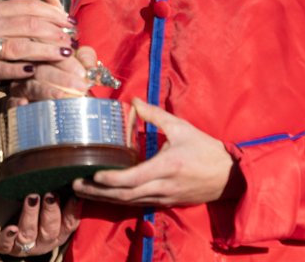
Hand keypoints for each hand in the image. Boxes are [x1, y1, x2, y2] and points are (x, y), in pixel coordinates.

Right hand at [0, 0, 74, 88]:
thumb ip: (6, 16)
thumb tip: (36, 16)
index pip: (27, 6)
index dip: (52, 12)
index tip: (69, 20)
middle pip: (29, 24)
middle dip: (55, 32)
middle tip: (71, 40)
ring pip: (20, 45)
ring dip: (45, 50)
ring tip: (62, 55)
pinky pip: (1, 68)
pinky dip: (19, 70)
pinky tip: (34, 72)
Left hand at [0, 193, 80, 257]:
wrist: (4, 220)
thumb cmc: (33, 209)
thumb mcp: (46, 203)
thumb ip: (57, 196)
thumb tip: (69, 178)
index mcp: (56, 233)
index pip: (68, 225)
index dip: (72, 213)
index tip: (73, 198)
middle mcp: (42, 242)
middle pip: (49, 231)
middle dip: (51, 213)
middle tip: (50, 195)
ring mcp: (24, 246)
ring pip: (29, 235)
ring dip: (31, 216)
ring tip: (32, 199)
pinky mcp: (6, 247)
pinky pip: (6, 245)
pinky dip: (8, 237)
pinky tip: (11, 229)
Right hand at [7, 45, 98, 104]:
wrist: (63, 99)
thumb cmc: (71, 77)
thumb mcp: (80, 63)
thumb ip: (86, 58)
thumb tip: (89, 66)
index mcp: (44, 52)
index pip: (52, 53)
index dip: (67, 62)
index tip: (82, 73)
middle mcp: (29, 65)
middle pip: (41, 69)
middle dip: (62, 79)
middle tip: (80, 87)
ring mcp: (19, 82)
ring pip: (30, 85)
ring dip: (46, 91)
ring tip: (61, 97)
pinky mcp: (13, 100)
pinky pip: (12, 101)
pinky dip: (18, 103)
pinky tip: (25, 104)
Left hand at [72, 99, 232, 206]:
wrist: (229, 176)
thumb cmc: (205, 149)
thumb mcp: (181, 127)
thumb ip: (155, 115)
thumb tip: (133, 101)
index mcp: (167, 166)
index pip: (134, 178)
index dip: (112, 179)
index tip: (93, 174)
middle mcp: (163, 186)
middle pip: (126, 195)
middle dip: (99, 192)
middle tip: (75, 184)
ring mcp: (164, 197)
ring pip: (130, 202)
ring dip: (105, 198)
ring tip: (83, 191)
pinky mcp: (166, 202)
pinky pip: (139, 204)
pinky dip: (120, 200)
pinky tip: (106, 195)